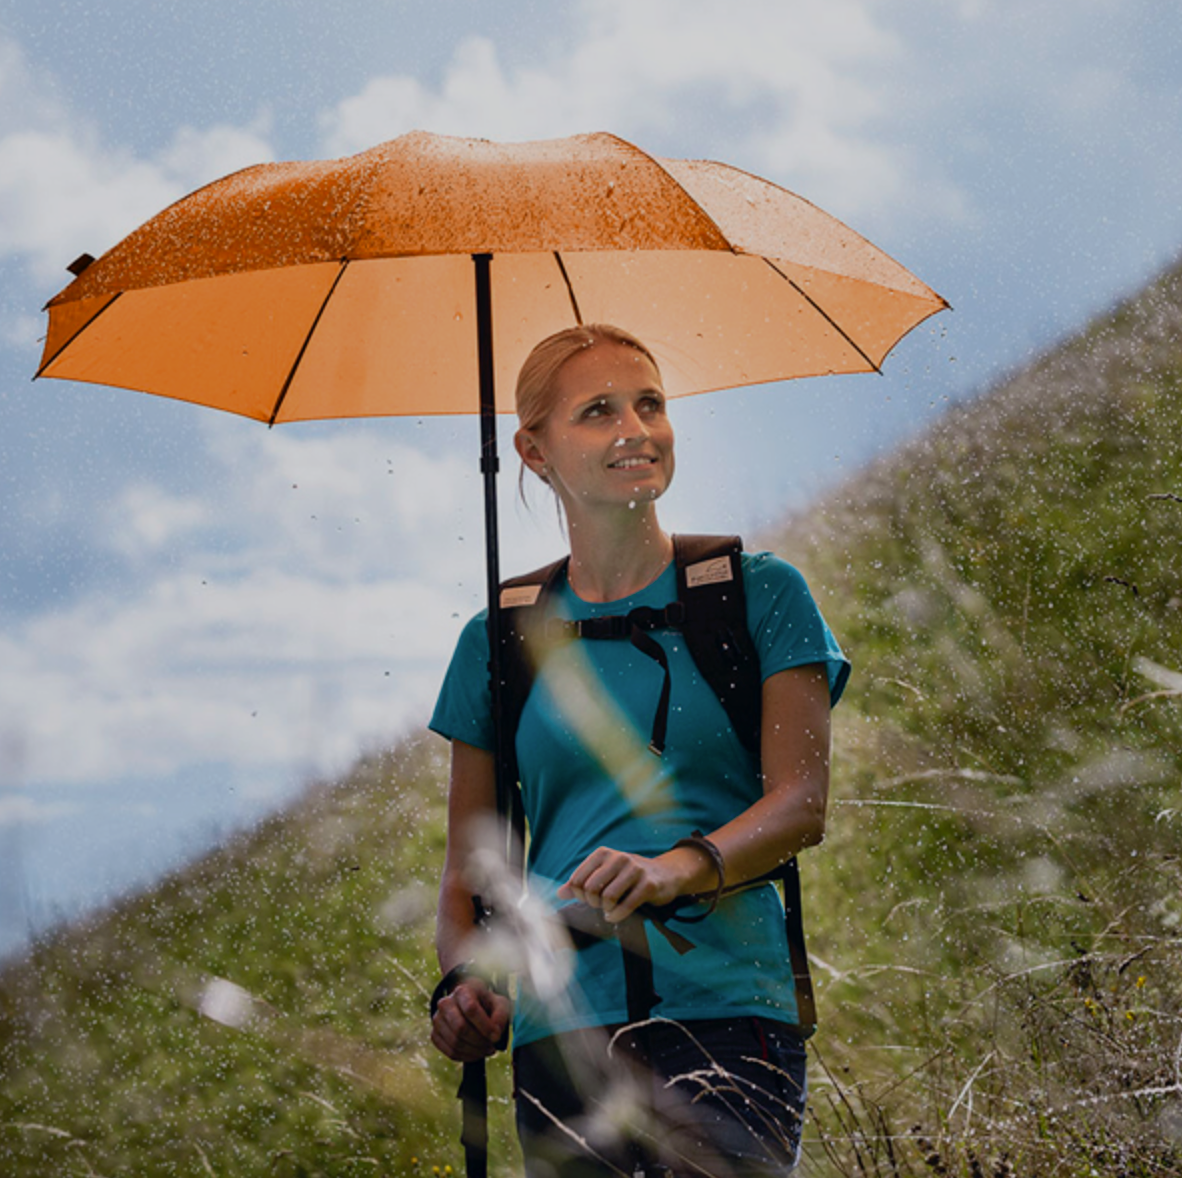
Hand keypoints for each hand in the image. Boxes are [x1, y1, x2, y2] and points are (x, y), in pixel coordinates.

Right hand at [430, 977, 510, 1062]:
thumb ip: (501, 1016)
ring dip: (474, 1051)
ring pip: (455, 1042)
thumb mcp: (500, 1004)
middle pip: (460, 1028)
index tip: (496, 1036)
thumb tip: (494, 1034)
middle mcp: (446, 1003)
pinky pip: (450, 1052)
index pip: (470, 1009)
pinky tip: (476, 1053)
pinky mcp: (435, 1035)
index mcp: (462, 991)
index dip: (485, 1026)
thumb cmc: (487, 1005)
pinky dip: (466, 1057)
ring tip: (486, 1050)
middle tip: (492, 1046)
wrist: (470, 1006)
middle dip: (479, 1041)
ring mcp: (437, 1019)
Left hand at [558, 846, 687, 922]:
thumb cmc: (629, 877)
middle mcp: (618, 857)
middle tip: (600, 905)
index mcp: (603, 853)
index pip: (578, 879)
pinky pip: (626, 905)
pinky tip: (615, 916)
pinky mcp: (648, 885)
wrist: (665, 875)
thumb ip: (581, 882)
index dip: (579, 895)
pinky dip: (616, 915)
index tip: (588, 899)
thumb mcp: (605, 874)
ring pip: (607, 897)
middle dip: (593, 903)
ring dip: (606, 910)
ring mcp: (635, 870)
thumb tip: (559, 893)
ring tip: (609, 910)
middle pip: (591, 889)